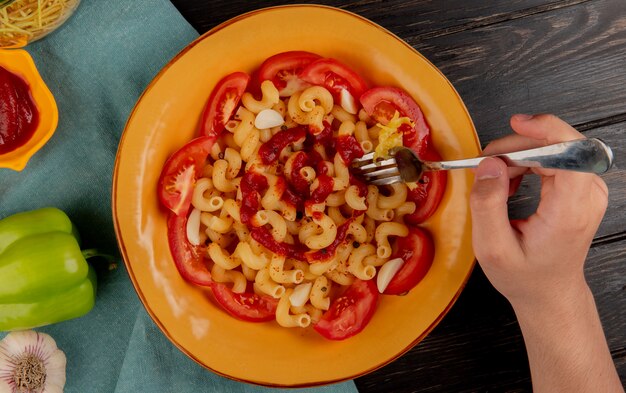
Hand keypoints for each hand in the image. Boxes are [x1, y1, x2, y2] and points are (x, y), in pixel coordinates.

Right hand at [469, 114, 608, 308]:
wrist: (549, 292)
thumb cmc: (525, 276)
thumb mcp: (492, 248)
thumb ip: (487, 204)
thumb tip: (489, 164)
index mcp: (570, 211)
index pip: (572, 152)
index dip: (545, 131)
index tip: (516, 124)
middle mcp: (587, 196)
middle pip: (557, 145)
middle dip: (515, 148)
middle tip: (486, 167)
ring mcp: (588, 189)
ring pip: (553, 147)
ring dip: (518, 156)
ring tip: (497, 183)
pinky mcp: (581, 186)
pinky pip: (554, 156)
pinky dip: (526, 162)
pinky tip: (511, 183)